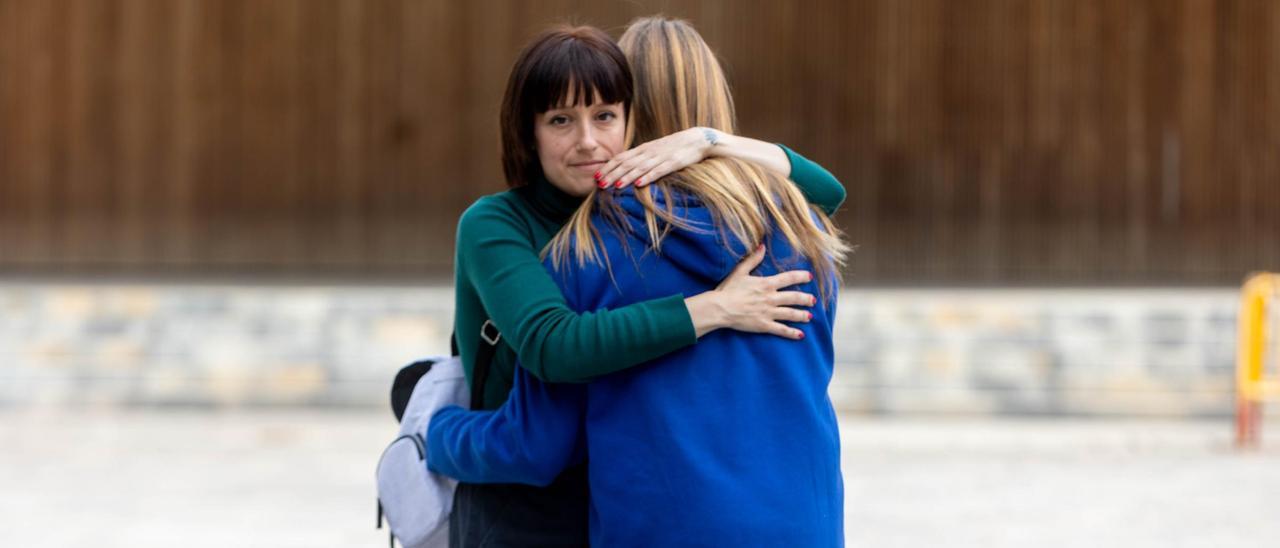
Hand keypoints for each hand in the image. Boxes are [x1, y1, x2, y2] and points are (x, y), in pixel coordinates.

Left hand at [595, 127, 716, 188]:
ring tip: (614, 186)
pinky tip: (639, 184)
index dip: (608, 167)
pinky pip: (658, 171)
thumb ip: (641, 159)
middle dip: (612, 174)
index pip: (621, 157)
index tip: (596, 177)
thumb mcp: (655, 151)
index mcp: (643, 149)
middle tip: (599, 184)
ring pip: (639, 168)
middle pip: (626, 163)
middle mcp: (649, 152)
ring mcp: (661, 157)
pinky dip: (648, 177)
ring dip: (626, 177)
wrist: (697, 139)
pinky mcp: (673, 162)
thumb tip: (626, 170)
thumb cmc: (675, 147)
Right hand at [685, 244, 815, 338]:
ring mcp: (769, 312)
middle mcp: (771, 298)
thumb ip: (753, 259)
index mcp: (766, 284)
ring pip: (791, 314)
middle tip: (813, 300)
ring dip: (802, 315)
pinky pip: (781, 329)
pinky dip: (792, 333)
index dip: (801, 277)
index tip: (810, 277)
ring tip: (810, 316)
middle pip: (794, 298)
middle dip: (806, 299)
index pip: (789, 278)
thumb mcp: (740, 271)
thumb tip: (762, 246)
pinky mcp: (764, 325)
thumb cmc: (728, 289)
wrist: (720, 308)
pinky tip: (800, 335)